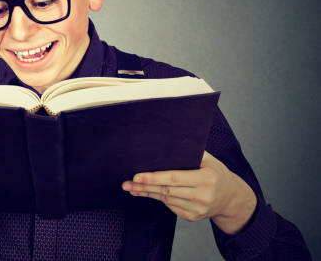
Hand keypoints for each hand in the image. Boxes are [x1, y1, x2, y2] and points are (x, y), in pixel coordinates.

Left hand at [121, 151, 256, 233]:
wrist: (231, 198)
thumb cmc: (216, 173)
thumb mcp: (208, 160)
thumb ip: (190, 152)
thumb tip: (165, 142)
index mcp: (206, 178)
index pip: (174, 178)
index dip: (154, 178)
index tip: (137, 176)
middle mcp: (203, 196)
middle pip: (167, 190)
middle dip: (144, 186)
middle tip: (127, 183)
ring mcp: (198, 209)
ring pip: (166, 199)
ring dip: (146, 193)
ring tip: (131, 187)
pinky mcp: (193, 217)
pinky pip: (171, 206)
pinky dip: (158, 199)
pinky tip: (146, 193)